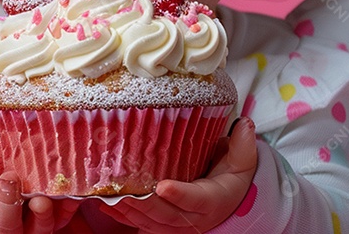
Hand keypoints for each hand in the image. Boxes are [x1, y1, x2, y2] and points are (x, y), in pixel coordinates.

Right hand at [0, 145, 80, 232]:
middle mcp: (0, 233)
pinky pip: (59, 222)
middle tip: (10, 177)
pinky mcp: (43, 224)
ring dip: (42, 214)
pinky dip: (66, 209)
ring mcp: (24, 230)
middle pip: (7, 228)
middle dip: (9, 202)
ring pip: (36, 231)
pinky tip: (70, 194)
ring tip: (41, 196)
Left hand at [98, 116, 258, 232]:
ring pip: (149, 221)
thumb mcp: (242, 165)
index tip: (163, 186)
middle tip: (122, 189)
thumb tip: (243, 124)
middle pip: (166, 213)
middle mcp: (192, 217)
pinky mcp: (162, 227)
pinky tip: (104, 204)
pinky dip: (122, 216)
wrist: (227, 206)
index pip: (196, 199)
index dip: (180, 194)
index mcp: (212, 200)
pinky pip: (140, 224)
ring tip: (107, 194)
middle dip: (143, 203)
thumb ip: (242, 146)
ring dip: (128, 209)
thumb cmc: (229, 183)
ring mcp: (175, 225)